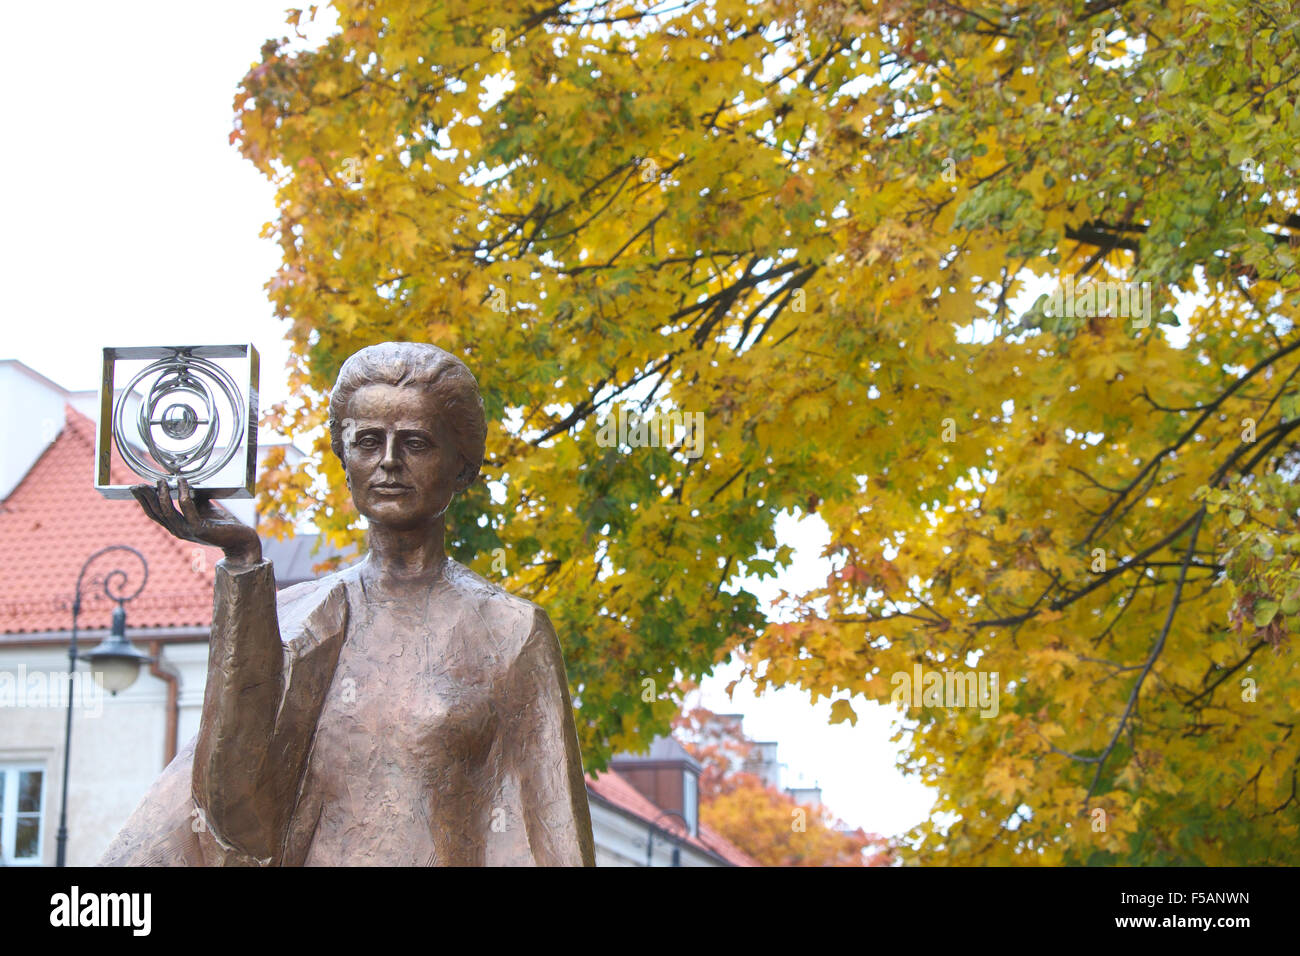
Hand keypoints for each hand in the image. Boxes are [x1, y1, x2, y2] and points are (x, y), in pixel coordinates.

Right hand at [131, 478, 262, 567]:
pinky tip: (182, 482)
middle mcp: (178, 531)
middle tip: (138, 484)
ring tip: (161, 481)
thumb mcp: (202, 508)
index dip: (143, 501)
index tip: (136, 488)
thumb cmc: (222, 523)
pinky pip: (186, 507)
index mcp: (177, 527)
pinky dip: (182, 493)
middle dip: (146, 497)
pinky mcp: (199, 528)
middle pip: (156, 513)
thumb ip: (190, 499)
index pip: (154, 514)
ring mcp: (188, 531)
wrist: (240, 538)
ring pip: (167, 511)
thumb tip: (180, 481)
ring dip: (162, 494)